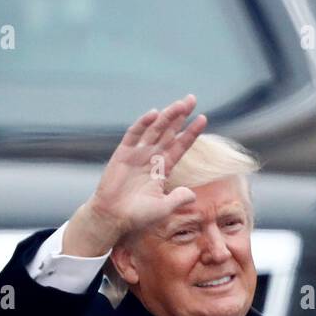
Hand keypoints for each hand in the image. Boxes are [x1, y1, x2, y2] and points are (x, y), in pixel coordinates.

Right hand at [62, 94, 207, 256]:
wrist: (112, 217)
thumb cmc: (137, 215)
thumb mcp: (162, 208)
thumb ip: (177, 199)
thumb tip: (193, 194)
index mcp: (162, 169)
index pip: (180, 146)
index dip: (191, 133)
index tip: (203, 119)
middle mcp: (151, 157)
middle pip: (169, 132)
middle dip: (180, 116)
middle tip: (192, 99)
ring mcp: (137, 153)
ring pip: (155, 129)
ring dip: (167, 116)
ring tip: (180, 104)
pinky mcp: (123, 153)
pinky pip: (134, 135)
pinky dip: (143, 124)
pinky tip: (154, 114)